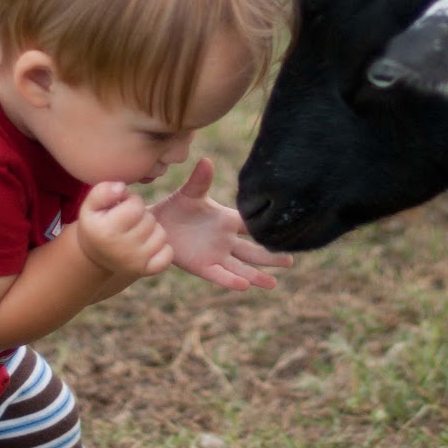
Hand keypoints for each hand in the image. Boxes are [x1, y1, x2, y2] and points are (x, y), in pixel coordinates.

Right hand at [75, 182, 172, 277]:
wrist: (94, 256)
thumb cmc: (96, 224)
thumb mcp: (91, 206)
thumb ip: (102, 191)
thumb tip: (122, 187)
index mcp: (107, 231)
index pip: (136, 205)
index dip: (132, 201)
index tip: (122, 207)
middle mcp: (122, 249)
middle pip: (149, 219)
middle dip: (142, 215)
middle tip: (129, 221)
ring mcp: (136, 262)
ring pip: (161, 234)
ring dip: (152, 229)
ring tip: (137, 231)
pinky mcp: (147, 270)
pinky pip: (168, 254)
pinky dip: (162, 247)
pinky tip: (148, 244)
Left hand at [151, 158, 293, 290]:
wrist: (156, 224)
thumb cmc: (177, 206)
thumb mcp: (190, 193)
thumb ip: (201, 180)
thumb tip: (206, 161)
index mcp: (228, 220)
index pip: (253, 225)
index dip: (268, 229)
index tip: (287, 232)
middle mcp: (227, 240)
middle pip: (254, 251)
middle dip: (271, 257)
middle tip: (291, 260)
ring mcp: (216, 255)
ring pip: (241, 267)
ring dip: (257, 275)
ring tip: (273, 284)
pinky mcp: (203, 267)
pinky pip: (220, 275)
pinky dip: (231, 280)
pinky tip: (245, 285)